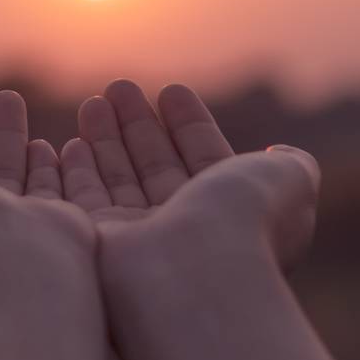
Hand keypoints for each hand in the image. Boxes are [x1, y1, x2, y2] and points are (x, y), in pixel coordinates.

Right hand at [57, 80, 319, 278]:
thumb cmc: (244, 222)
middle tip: (119, 86)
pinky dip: (74, 171)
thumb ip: (291, 163)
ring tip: (95, 100)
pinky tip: (68, 142)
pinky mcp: (97, 246)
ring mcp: (139, 240)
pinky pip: (81, 202)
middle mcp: (183, 230)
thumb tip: (282, 152)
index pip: (204, 160)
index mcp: (229, 214)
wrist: (195, 272)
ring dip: (105, 137)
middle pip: (156, 167)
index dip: (189, 126)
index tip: (171, 91)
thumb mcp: (289, 180)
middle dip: (138, 125)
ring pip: (118, 180)